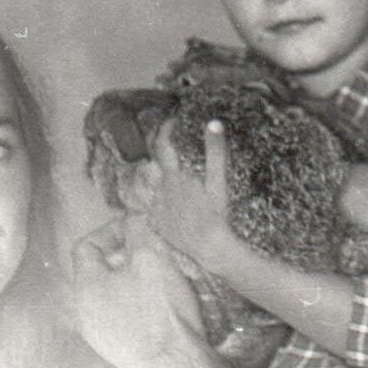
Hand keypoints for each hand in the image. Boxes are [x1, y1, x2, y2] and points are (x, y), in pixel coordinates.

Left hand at [72, 212, 206, 367]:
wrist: (177, 366)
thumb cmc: (160, 308)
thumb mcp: (151, 256)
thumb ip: (137, 231)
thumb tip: (133, 218)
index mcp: (85, 288)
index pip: (85, 246)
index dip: (111, 230)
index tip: (139, 228)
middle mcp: (85, 313)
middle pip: (99, 271)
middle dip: (127, 255)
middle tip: (155, 251)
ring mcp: (100, 337)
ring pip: (112, 295)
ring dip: (134, 280)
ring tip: (163, 277)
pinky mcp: (119, 352)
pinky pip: (123, 317)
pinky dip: (139, 303)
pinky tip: (163, 306)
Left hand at [144, 119, 241, 272]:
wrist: (208, 247)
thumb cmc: (216, 214)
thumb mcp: (218, 181)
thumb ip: (215, 151)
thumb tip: (214, 122)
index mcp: (173, 176)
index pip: (163, 145)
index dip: (166, 129)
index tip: (172, 120)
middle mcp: (159, 190)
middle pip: (153, 163)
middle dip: (160, 153)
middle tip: (170, 145)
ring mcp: (156, 208)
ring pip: (150, 185)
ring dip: (157, 176)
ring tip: (170, 175)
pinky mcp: (156, 223)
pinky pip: (151, 206)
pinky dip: (158, 199)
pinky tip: (170, 202)